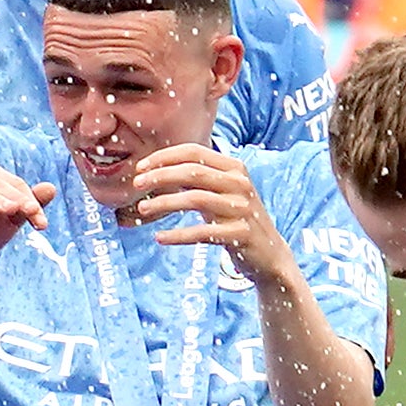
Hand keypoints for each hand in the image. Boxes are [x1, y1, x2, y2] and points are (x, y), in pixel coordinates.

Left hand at [131, 145, 294, 288]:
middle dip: (159, 176)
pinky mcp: (241, 234)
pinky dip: (178, 235)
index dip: (164, 157)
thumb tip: (152, 168)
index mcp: (234, 167)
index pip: (193, 151)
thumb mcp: (218, 191)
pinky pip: (202, 232)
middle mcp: (240, 184)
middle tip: (136, 184)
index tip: (140, 167)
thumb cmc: (234, 217)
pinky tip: (160, 237)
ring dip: (164, 203)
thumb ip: (195, 177)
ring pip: (195, 199)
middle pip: (192, 172)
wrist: (269, 254)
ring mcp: (242, 209)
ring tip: (142, 209)